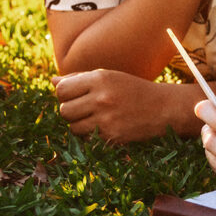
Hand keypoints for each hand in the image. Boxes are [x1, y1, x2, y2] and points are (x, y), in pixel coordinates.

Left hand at [52, 69, 181, 142]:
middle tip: (86, 108)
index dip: (64, 94)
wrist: (163, 108)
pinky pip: (86, 139)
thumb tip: (53, 82)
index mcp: (100, 79)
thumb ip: (79, 78)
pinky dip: (91, 135)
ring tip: (95, 118)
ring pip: (73, 127)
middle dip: (71, 111)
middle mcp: (101, 98)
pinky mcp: (111, 138)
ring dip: (79, 124)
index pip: (62, 90)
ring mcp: (106, 120)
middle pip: (64, 110)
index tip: (75, 96)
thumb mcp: (109, 77)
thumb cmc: (132, 89)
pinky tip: (105, 127)